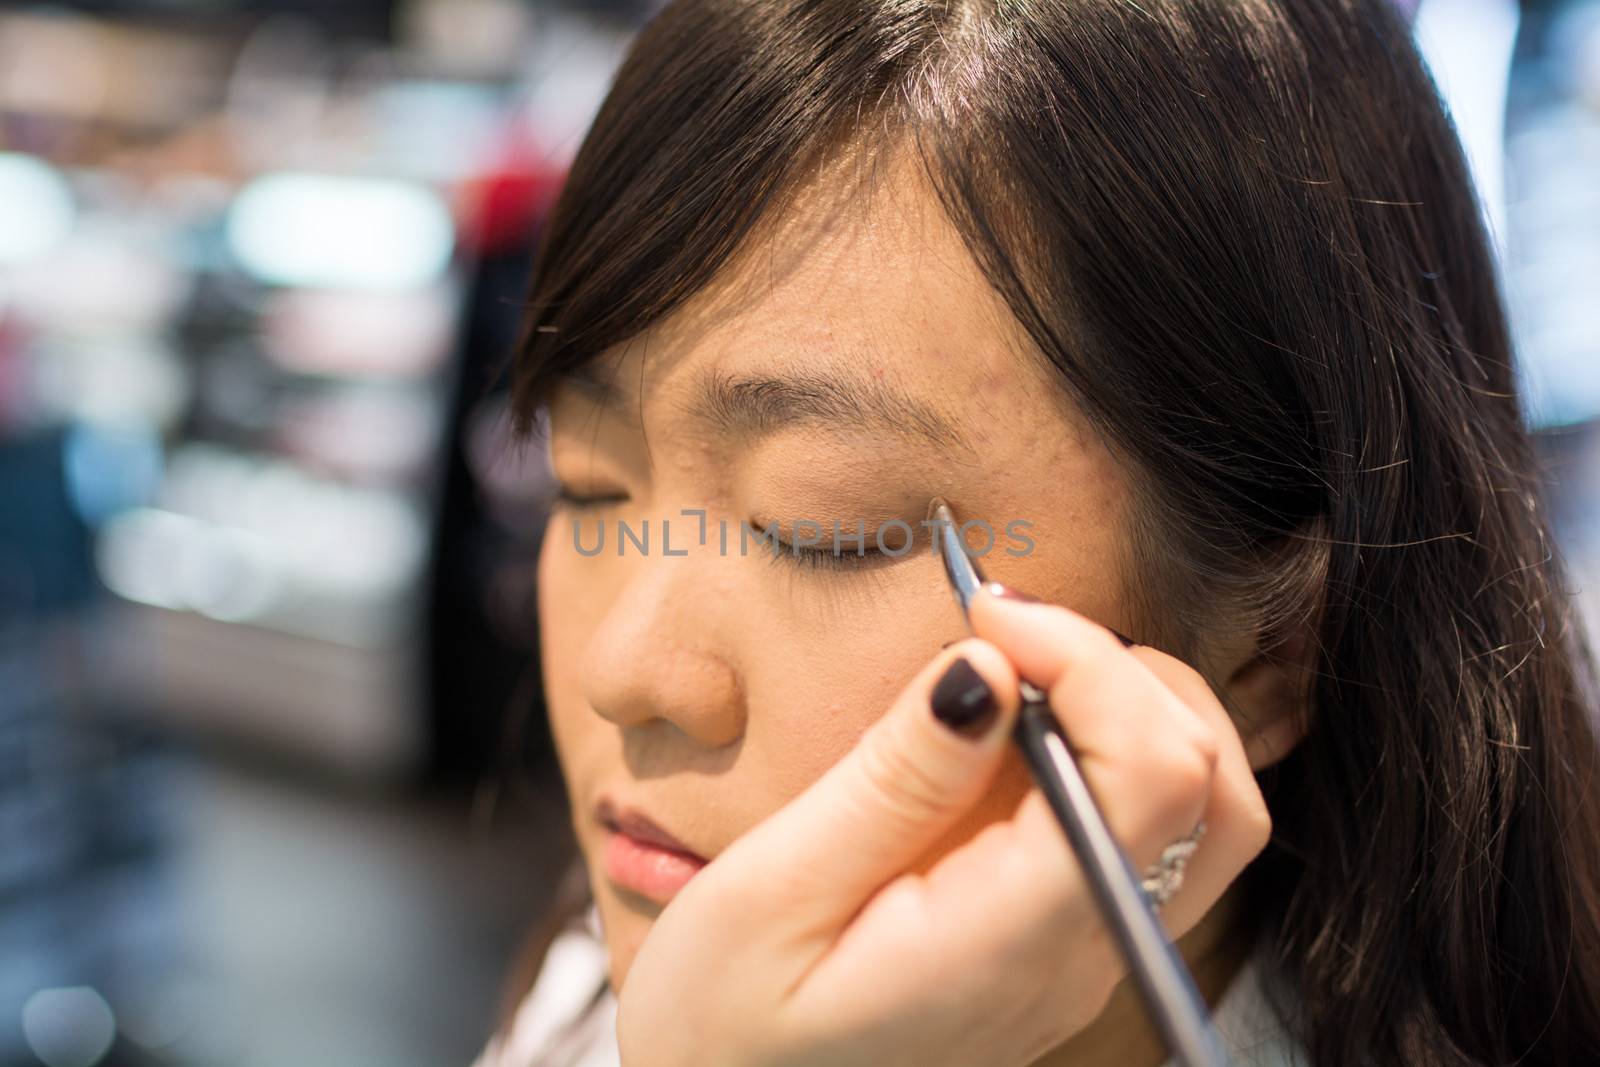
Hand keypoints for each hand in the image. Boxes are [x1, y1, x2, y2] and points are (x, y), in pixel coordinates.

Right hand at [614, 587, 1273, 1066]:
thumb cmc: (720, 1026)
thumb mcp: (772, 894)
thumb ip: (893, 782)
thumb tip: (988, 665)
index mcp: (1013, 941)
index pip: (1155, 776)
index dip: (1094, 662)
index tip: (989, 615)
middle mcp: (1078, 955)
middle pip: (1213, 789)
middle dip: (1129, 672)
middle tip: (1005, 630)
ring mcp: (1081, 958)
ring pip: (1205, 813)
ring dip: (1134, 708)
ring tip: (1018, 670)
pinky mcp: (1061, 948)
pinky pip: (1145, 834)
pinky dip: (1110, 749)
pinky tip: (1014, 727)